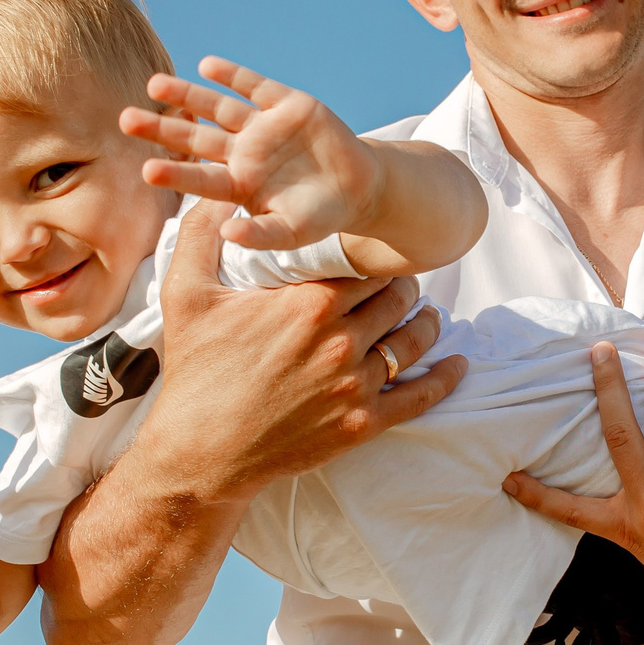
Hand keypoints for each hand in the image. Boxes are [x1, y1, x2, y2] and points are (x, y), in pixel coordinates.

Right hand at [35, 198, 467, 644]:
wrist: (199, 452)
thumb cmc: (194, 371)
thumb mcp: (185, 294)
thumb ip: (201, 234)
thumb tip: (217, 192)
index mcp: (309, 303)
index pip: (367, 268)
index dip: (374, 263)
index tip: (373, 262)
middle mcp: (341, 341)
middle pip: (396, 300)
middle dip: (401, 289)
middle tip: (401, 286)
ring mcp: (356, 384)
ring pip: (413, 341)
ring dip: (426, 325)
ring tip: (428, 316)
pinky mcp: (362, 424)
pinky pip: (420, 396)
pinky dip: (445, 377)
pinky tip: (458, 364)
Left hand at [120, 56, 384, 250]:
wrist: (358, 187)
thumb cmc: (320, 215)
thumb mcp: (292, 233)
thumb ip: (261, 235)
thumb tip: (228, 233)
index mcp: (239, 184)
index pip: (199, 178)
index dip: (174, 174)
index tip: (146, 170)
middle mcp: (243, 152)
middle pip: (195, 138)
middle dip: (162, 129)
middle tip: (124, 120)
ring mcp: (262, 126)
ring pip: (217, 108)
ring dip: (187, 96)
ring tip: (154, 85)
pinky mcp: (285, 104)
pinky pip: (254, 86)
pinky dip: (232, 76)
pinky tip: (207, 67)